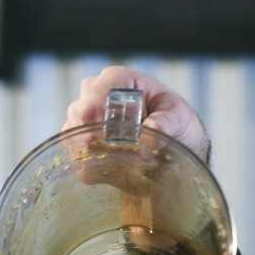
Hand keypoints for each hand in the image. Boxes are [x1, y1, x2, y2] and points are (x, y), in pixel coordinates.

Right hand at [63, 66, 210, 162]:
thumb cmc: (178, 124)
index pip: (95, 92)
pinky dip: (93, 169)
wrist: (177, 146)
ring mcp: (87, 120)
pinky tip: (116, 173)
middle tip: (122, 156)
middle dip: (96, 138)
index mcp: (118, 81)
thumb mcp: (181, 118)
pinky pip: (76, 158)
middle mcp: (96, 96)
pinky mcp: (85, 144)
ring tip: (127, 166)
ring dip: (95, 155)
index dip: (96, 113)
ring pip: (73, 136)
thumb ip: (168, 122)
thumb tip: (151, 132)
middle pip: (79, 114)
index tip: (106, 135)